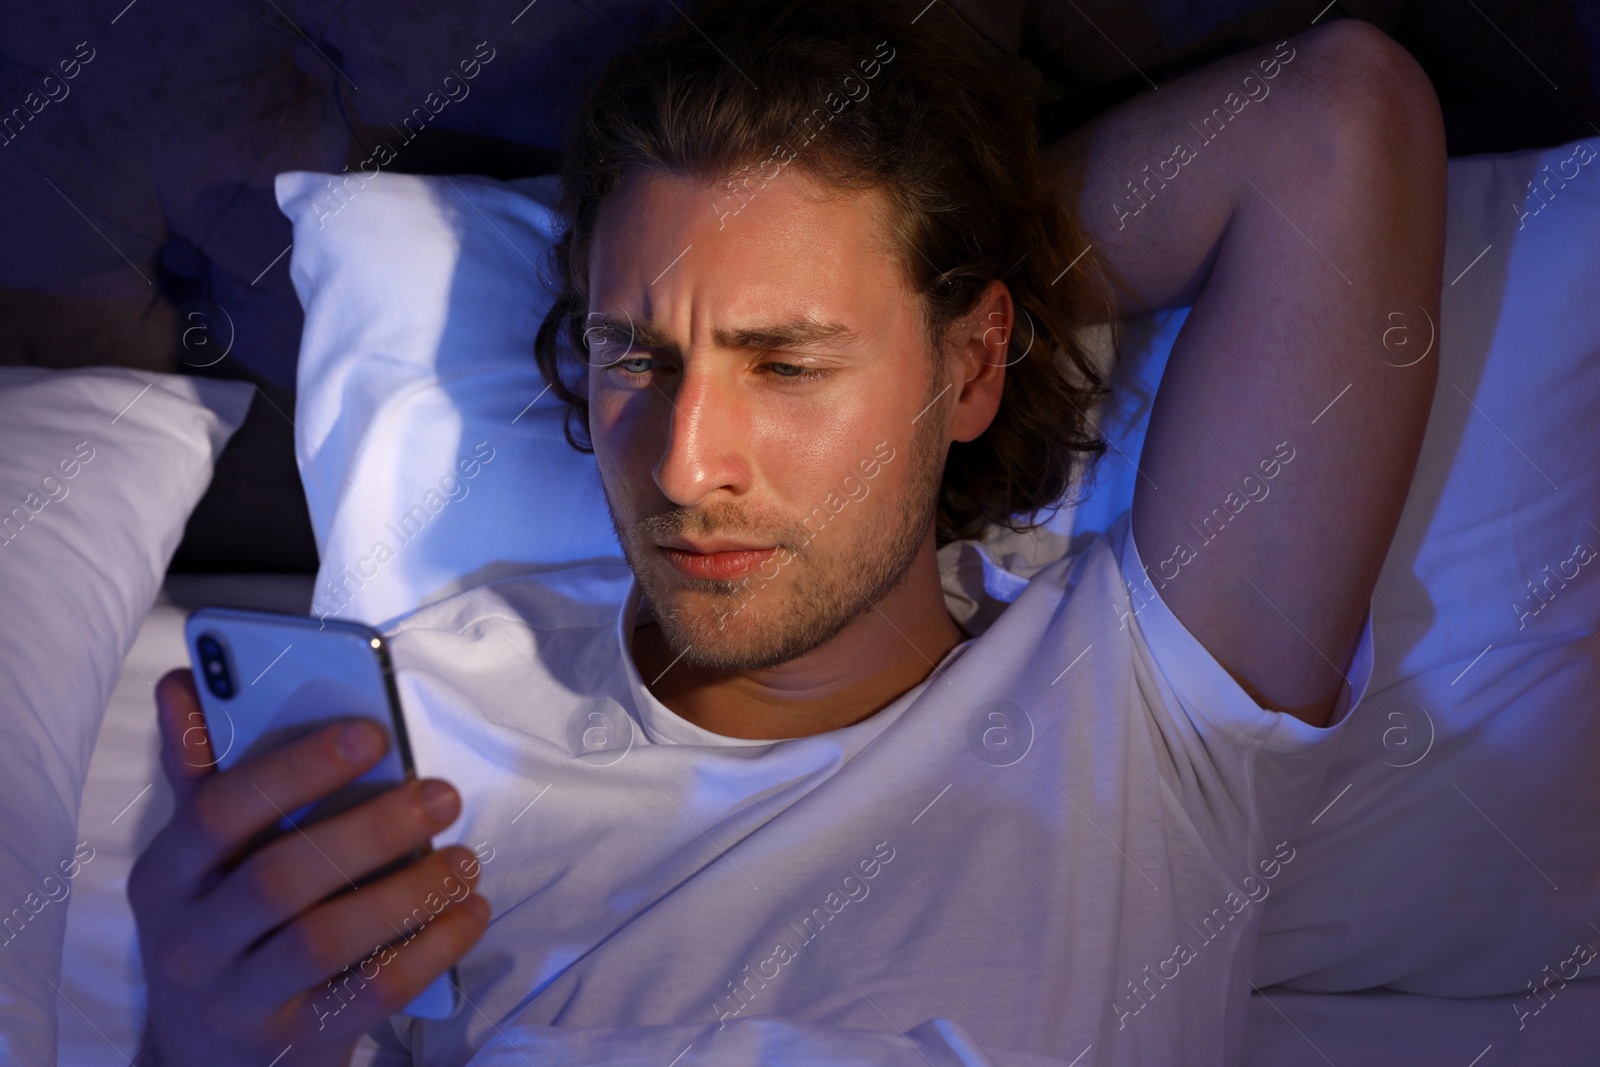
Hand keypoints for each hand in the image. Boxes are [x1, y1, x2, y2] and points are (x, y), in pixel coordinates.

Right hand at [129, 669, 489, 1066]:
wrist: (206, 1064)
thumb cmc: (223, 930)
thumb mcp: (200, 861)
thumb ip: (203, 772)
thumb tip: (183, 681)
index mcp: (166, 875)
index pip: (220, 810)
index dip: (298, 767)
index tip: (373, 731)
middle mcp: (188, 940)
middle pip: (281, 876)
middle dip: (373, 828)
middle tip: (444, 794)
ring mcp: (235, 1000)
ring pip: (326, 937)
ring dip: (410, 891)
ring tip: (465, 859)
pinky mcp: (291, 1042)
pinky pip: (371, 993)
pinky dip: (430, 949)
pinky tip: (468, 913)